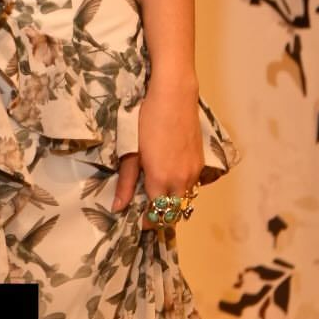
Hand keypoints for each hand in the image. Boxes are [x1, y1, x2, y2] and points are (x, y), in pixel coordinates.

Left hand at [112, 78, 203, 225]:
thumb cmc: (146, 120)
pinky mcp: (201, 162)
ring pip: (185, 199)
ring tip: (158, 195)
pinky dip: (181, 189)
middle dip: (161, 216)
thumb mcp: (131, 152)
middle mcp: (181, 180)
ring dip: (172, 202)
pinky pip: (192, 186)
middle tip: (146, 211)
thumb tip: (117, 207)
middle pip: (174, 212)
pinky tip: (170, 178)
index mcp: (161, 180)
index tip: (137, 220)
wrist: (174, 96)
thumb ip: (126, 182)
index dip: (147, 221)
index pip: (156, 214)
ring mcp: (194, 172)